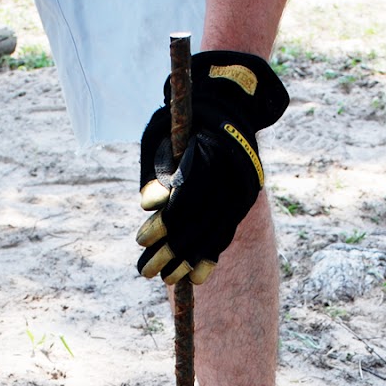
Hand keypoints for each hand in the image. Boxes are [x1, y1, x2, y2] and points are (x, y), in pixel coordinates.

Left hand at [137, 51, 288, 284]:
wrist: (232, 106)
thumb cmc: (187, 120)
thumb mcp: (164, 133)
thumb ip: (156, 169)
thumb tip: (148, 206)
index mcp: (210, 154)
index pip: (184, 198)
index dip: (162, 223)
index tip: (140, 240)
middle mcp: (230, 176)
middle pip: (198, 223)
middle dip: (170, 252)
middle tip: (146, 272)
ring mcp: (242, 191)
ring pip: (214, 233)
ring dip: (189, 260)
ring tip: (167, 279)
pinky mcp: (245, 201)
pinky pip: (227, 233)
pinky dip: (211, 256)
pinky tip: (196, 276)